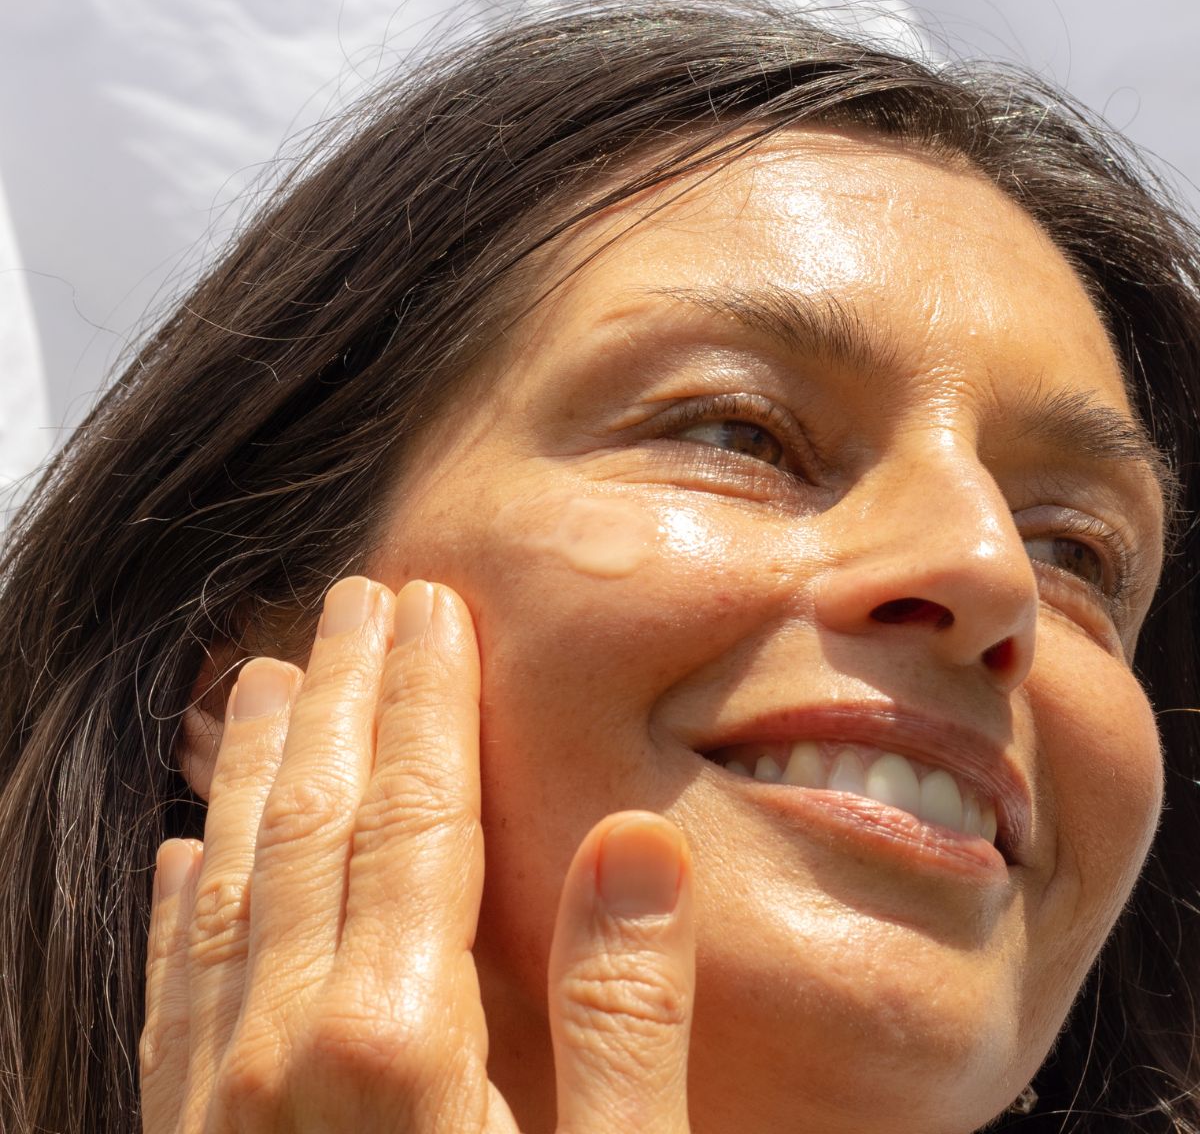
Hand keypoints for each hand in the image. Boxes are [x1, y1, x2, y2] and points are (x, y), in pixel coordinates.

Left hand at [140, 577, 694, 1132]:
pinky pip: (172, 988)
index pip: (414, 814)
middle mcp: (284, 1051)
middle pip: (314, 822)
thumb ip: (625, 1014)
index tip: (432, 610)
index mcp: (397, 1040)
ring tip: (267, 680)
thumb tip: (638, 843)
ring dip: (252, 768)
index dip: (426, 699)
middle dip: (341, 696)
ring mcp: (214, 1103)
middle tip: (354, 600)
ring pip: (227, 885)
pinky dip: (181, 900)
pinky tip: (183, 852)